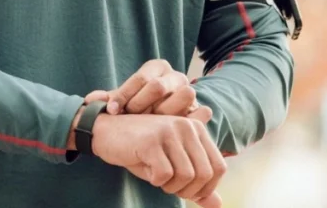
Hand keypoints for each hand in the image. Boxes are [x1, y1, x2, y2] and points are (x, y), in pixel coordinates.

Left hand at [86, 59, 212, 121]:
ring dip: (163, 113)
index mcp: (157, 68)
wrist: (159, 119)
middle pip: (160, 86)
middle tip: (129, 118)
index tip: (111, 110)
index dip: (125, 95)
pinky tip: (165, 136)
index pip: (142, 78)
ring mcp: (189, 93)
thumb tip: (90, 100)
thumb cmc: (137, 106)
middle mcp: (175, 77)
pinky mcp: (198, 111)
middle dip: (141, 105)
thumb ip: (107, 99)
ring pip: (184, 95)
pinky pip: (198, 114)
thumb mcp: (123, 101)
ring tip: (147, 126)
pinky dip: (183, 124)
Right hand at [91, 112, 226, 207]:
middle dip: (188, 191)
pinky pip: (164, 174)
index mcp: (197, 129)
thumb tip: (218, 205)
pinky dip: (156, 181)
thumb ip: (195, 184)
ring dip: (171, 187)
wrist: (107, 132)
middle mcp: (187, 126)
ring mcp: (169, 131)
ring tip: (158, 178)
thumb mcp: (173, 166)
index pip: (219, 167)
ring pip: (186, 175)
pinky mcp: (150, 141)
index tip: (187, 191)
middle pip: (204, 174)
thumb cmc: (143, 152)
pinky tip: (147, 171)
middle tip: (170, 187)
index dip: (206, 188)